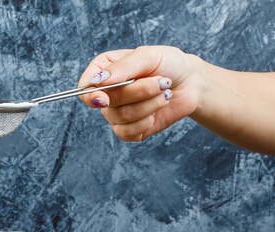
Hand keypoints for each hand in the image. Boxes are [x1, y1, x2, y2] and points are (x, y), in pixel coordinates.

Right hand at [78, 46, 202, 140]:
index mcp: (104, 71)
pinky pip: (127, 133)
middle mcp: (106, 93)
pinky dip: (145, 122)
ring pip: (120, 118)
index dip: (91, 95)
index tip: (105, 97)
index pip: (85, 87)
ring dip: (148, 106)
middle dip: (138, 92)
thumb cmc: (168, 64)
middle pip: (107, 103)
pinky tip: (157, 110)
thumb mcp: (148, 55)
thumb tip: (100, 81)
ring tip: (164, 93)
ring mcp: (116, 113)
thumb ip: (124, 66)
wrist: (190, 83)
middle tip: (161, 81)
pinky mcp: (129, 130)